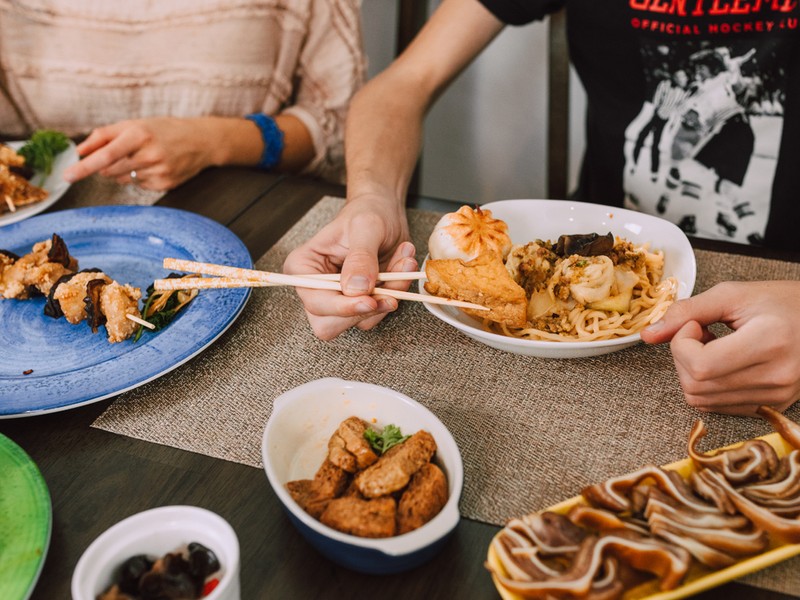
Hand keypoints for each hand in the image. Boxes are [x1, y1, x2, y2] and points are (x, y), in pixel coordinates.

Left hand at [64, 117, 215, 190]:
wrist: (202, 141)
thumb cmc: (164, 130)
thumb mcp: (135, 124)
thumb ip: (104, 135)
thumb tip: (79, 151)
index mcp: (140, 134)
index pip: (106, 154)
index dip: (84, 166)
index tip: (68, 175)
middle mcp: (150, 154)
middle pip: (110, 170)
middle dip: (105, 166)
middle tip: (121, 154)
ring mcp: (159, 172)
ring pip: (122, 179)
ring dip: (124, 170)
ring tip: (144, 158)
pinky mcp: (166, 185)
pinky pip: (138, 185)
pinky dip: (139, 177)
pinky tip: (154, 167)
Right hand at [283, 196, 416, 339]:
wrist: (385, 211)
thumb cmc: (368, 212)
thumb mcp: (365, 227)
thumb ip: (361, 258)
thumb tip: (357, 290)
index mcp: (303, 268)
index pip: (316, 302)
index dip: (341, 307)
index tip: (369, 301)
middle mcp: (317, 289)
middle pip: (331, 324)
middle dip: (366, 308)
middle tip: (392, 290)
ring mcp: (340, 299)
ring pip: (362, 320)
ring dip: (389, 294)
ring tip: (403, 262)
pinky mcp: (362, 302)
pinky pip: (380, 311)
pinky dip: (397, 290)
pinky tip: (403, 266)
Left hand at [641, 281, 799, 414]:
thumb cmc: (784, 302)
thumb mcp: (733, 295)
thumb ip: (686, 311)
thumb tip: (647, 335)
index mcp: (769, 343)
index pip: (700, 366)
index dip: (682, 344)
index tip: (693, 324)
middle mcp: (775, 377)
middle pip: (695, 386)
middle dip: (683, 357)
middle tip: (701, 332)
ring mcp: (775, 396)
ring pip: (701, 400)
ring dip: (693, 372)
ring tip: (714, 345)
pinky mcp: (771, 406)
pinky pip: (717, 406)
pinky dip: (707, 385)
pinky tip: (723, 361)